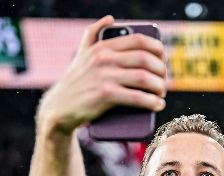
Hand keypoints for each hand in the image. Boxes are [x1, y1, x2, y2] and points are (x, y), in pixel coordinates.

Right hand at [37, 16, 166, 133]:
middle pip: (145, 60)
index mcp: (103, 46)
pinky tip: (158, 105)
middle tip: (164, 81)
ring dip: (159, 87)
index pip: (139, 41)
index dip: (157, 49)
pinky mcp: (105, 96)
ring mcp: (104, 77)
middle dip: (161, 71)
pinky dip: (152, 102)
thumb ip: (93, 34)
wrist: (59, 107)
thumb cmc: (76, 81)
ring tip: (161, 94)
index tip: (163, 60)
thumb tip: (110, 18)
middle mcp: (104, 58)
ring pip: (144, 78)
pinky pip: (137, 97)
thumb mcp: (82, 53)